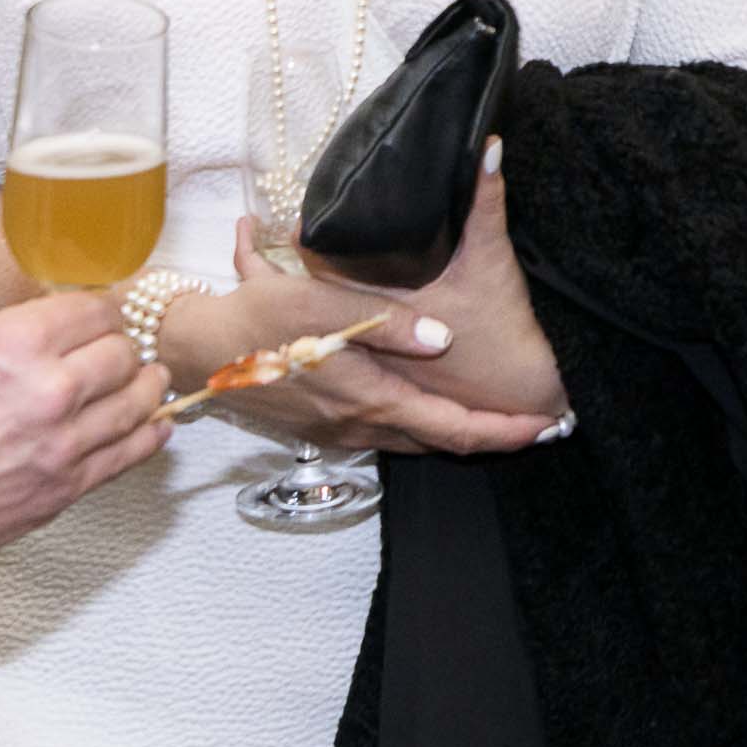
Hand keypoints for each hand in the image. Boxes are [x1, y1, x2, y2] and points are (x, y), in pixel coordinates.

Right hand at [0, 290, 167, 567]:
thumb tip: (27, 328)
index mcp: (16, 343)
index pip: (95, 310)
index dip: (104, 310)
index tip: (104, 316)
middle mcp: (50, 388)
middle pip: (123, 353)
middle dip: (122, 348)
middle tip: (119, 351)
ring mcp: (64, 441)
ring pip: (137, 402)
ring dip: (146, 387)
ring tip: (149, 380)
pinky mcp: (67, 486)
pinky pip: (130, 454)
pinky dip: (150, 435)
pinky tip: (156, 425)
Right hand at [176, 159, 562, 456]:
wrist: (199, 350)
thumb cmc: (260, 321)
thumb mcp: (324, 305)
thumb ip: (387, 322)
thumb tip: (441, 338)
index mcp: (369, 400)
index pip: (454, 431)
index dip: (504, 432)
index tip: (547, 426)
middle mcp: (360, 427)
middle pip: (442, 442)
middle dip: (492, 435)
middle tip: (535, 422)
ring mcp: (341, 433)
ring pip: (416, 439)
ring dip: (458, 431)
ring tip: (499, 415)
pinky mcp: (325, 428)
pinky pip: (388, 432)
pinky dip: (422, 424)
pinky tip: (433, 402)